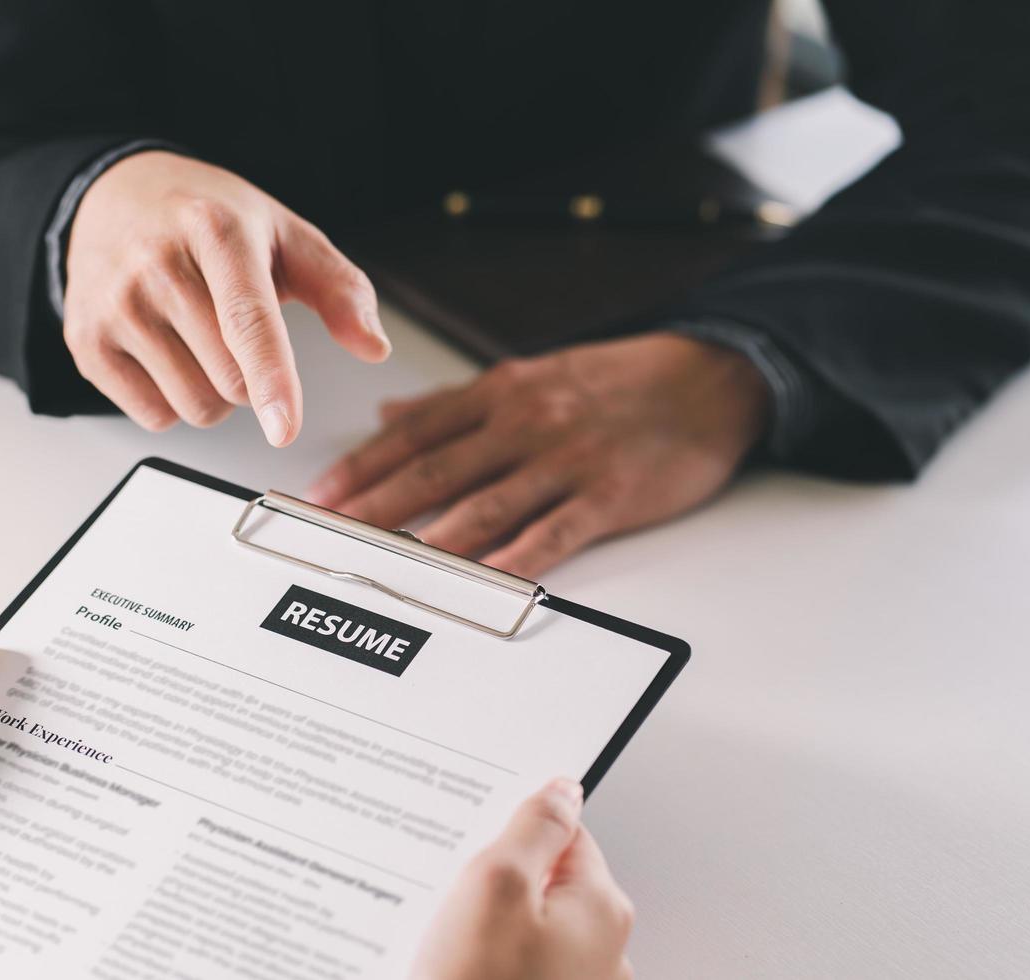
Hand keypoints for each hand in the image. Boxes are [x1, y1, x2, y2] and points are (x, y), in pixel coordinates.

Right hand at [64, 151, 390, 442]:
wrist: (115, 195)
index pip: (248, 319)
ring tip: (201, 340)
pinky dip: (173, 402)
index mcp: (215, 230)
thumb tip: (373, 345)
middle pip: (229, 379)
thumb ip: (340, 290)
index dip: (272, 379)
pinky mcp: (85, 341)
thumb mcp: (285, 235)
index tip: (284, 428)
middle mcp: (156, 263)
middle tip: (239, 333)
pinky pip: (153, 416)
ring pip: (194, 406)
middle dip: (253, 378)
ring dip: (215, 394)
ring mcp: (114, 303)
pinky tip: (166, 353)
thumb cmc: (210, 220)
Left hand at [310, 332, 769, 576]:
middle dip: (375, 508)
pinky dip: (515, 556)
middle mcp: (525, 423)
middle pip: (434, 471)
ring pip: (484, 504)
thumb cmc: (618, 382)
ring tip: (386, 566)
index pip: (414, 434)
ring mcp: (567, 460)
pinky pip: (552, 532)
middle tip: (329, 538)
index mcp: (501, 394)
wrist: (710, 378)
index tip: (319, 497)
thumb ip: (455, 403)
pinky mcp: (609, 495)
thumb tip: (388, 416)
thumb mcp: (530, 377)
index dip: (362, 467)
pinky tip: (482, 579)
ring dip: (429, 539)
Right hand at [411, 779, 633, 979]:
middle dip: (492, 884)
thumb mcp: (495, 887)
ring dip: (483, 929)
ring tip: (444, 947)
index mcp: (601, 908)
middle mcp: (603, 951)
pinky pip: (516, 967)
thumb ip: (534, 827)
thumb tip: (563, 789)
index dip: (512, 831)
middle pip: (543, 882)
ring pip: (524, 929)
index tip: (477, 844)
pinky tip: (452, 972)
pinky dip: (484, 964)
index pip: (565, 833)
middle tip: (451, 902)